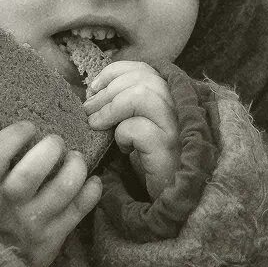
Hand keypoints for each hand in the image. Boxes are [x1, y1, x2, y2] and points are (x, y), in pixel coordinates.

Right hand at [0, 121, 101, 266]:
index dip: (14, 135)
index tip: (28, 127)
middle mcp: (8, 204)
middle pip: (33, 171)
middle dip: (51, 148)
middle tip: (56, 142)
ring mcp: (31, 222)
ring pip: (63, 188)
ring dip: (76, 167)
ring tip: (75, 158)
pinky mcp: (52, 238)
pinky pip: (79, 211)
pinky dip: (91, 192)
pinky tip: (92, 181)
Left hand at [84, 61, 180, 199]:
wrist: (171, 197)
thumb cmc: (151, 160)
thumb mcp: (138, 125)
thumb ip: (126, 105)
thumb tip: (93, 92)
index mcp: (172, 98)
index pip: (145, 69)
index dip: (115, 72)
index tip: (94, 87)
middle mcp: (179, 108)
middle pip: (142, 79)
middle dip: (107, 90)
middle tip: (88, 110)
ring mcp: (177, 128)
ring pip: (142, 96)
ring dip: (111, 107)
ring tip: (96, 124)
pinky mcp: (169, 149)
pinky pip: (139, 128)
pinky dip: (122, 134)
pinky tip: (122, 148)